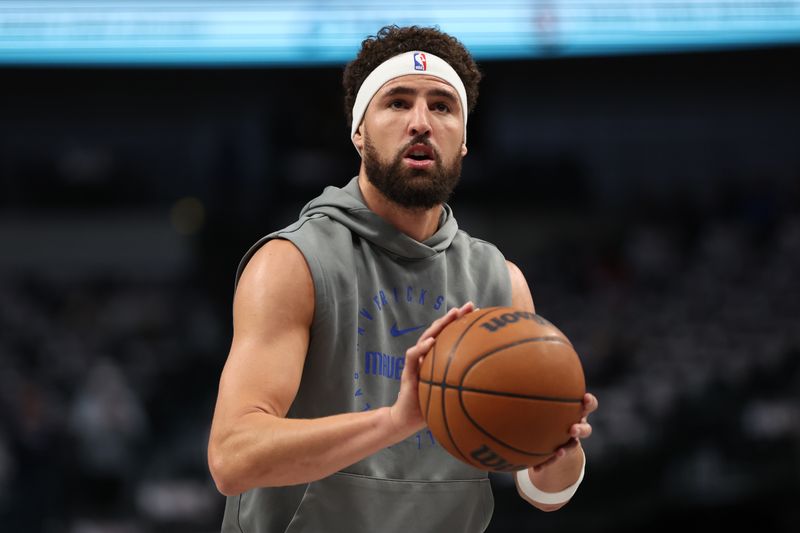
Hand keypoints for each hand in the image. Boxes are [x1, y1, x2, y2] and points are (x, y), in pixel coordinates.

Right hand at [389, 302, 475, 436]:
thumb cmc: (431, 408)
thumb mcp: (453, 396)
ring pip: (426, 337)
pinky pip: (412, 356)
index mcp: (439, 359)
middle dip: (454, 316)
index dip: (463, 323)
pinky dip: (421, 348)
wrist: (407, 420)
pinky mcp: (407, 371)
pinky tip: (431, 342)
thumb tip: (495, 387)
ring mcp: (417, 362)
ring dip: (439, 325)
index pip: (451, 336)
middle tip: (469, 305)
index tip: (480, 313)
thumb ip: (467, 387)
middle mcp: (428, 356)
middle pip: (440, 331)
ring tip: (452, 315)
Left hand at [532, 392, 597, 471]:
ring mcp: (570, 442)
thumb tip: (510, 371)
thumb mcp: (545, 397)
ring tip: (558, 452)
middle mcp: (576, 425)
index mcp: (575, 410)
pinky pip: (555, 461)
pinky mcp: (562, 454)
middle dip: (581, 428)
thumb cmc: (549, 409)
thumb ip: (535, 388)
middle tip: (572, 429)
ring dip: (568, 449)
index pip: (588, 404)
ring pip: (574, 447)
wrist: (555, 432)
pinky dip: (546, 463)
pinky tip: (536, 468)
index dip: (589, 402)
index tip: (584, 398)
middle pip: (586, 428)